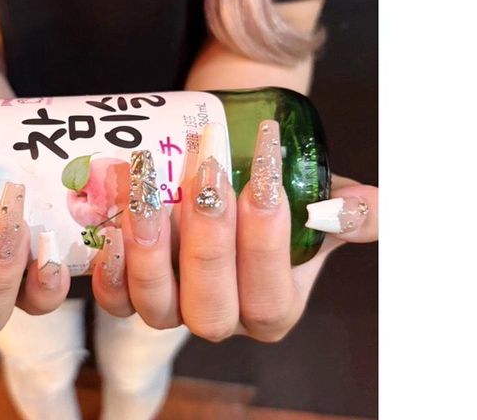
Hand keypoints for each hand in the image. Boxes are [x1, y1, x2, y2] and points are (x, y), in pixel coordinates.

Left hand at [91, 120, 377, 341]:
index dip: (265, 243)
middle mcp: (222, 317)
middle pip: (212, 310)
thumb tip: (365, 207)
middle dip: (208, 245)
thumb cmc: (271, 181)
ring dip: (151, 253)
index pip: (269, 296)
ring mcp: (172, 308)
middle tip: (208, 178)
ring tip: (150, 196)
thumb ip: (349, 211)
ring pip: (158, 309)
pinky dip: (111, 274)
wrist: (226, 159)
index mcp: (273, 306)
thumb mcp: (321, 196)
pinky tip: (114, 232)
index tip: (263, 181)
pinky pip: (115, 301)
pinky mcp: (132, 290)